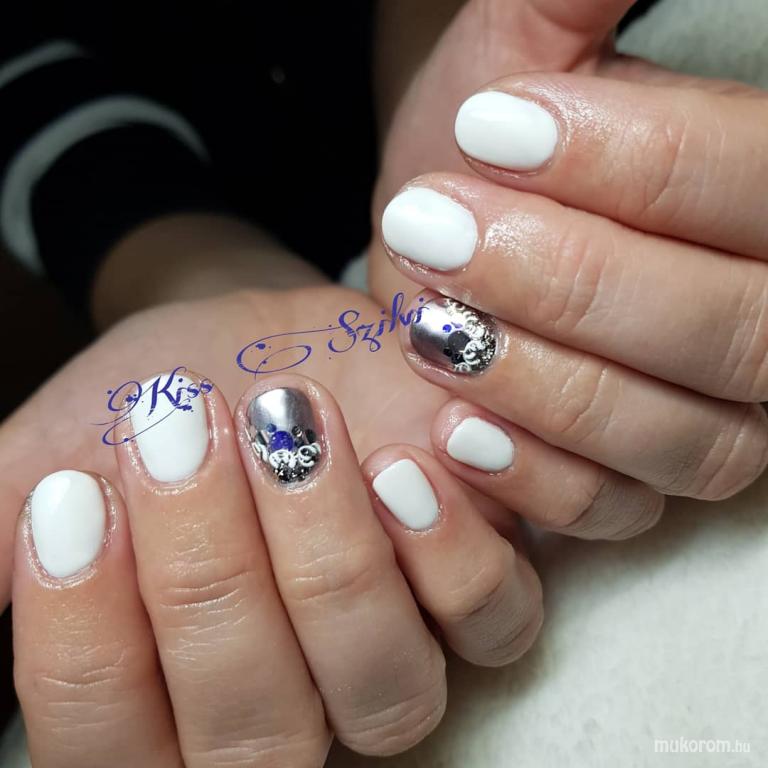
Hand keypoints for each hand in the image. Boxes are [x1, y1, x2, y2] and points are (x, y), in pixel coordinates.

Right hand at [13, 372, 540, 763]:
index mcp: (171, 704)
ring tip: (294, 430)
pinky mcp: (471, 591)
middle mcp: (288, 707)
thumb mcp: (58, 451)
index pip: (113, 753)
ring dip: (332, 563)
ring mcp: (391, 654)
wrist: (261, 343)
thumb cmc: (162, 401)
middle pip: (258, 736)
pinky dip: (453, 556)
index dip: (84, 641)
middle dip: (209, 580)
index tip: (74, 495)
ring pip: (386, 694)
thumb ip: (5, 530)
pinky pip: (493, 626)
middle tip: (178, 428)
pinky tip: (403, 464)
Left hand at [375, 24, 767, 516]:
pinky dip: (535, 477)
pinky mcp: (634, 487)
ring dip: (546, 383)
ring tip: (431, 325)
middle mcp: (763, 326)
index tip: (491, 131)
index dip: (640, 163)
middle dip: (575, 282)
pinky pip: (616, 511)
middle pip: (731, 328)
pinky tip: (456, 428)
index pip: (761, 183)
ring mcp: (709, 421)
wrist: (434, 248)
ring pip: (682, 436)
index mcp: (760, 205)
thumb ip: (571, 9)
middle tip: (441, 230)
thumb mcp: (515, 59)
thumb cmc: (474, 158)